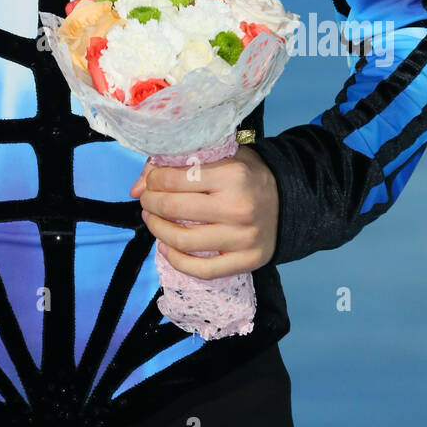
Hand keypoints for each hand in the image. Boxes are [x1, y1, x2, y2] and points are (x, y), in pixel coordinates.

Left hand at [129, 147, 278, 278]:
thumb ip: (177, 165)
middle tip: (147, 200)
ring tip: (152, 220)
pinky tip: (166, 247)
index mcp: (232, 175)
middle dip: (151, 203)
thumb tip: (136, 188)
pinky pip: (202, 270)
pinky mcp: (247, 262)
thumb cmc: (248, 175)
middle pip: (175, 208)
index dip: (154, 180)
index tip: (151, 181)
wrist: (289, 200)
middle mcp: (238, 207)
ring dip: (157, 230)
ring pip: (183, 240)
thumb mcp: (220, 157)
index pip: (177, 178)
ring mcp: (243, 238)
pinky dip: (176, 261)